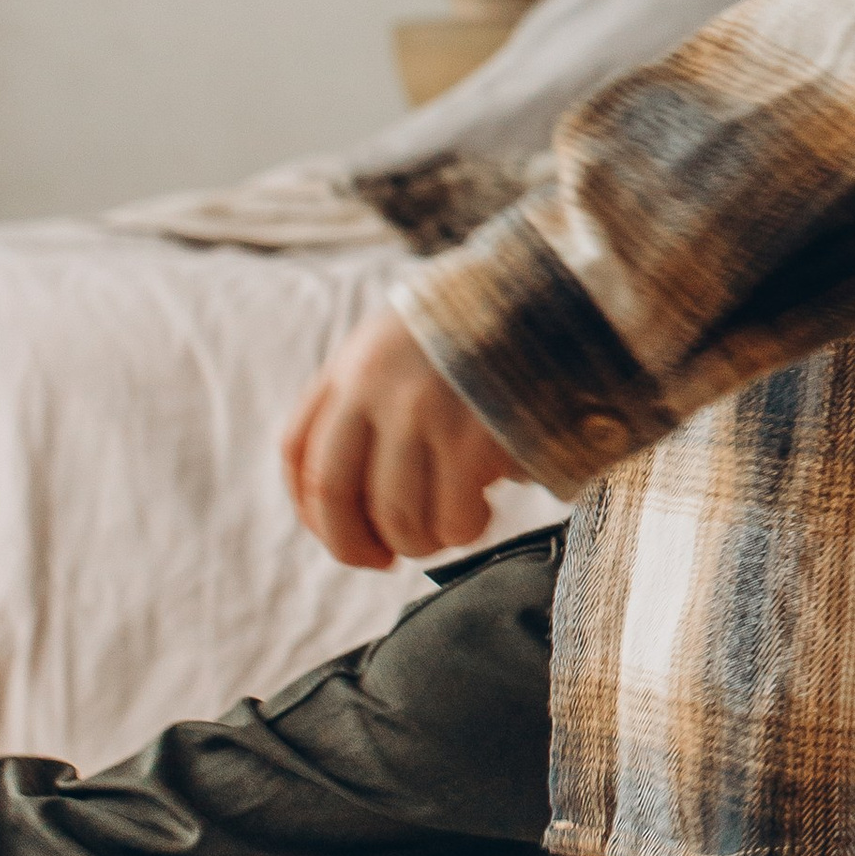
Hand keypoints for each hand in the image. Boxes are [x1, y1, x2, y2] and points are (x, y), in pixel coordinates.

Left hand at [282, 307, 520, 570]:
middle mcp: (375, 386)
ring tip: (446, 528)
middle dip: (353, 546)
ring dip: (418, 543)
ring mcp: (423, 412)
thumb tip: (352, 499)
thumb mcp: (405, 344)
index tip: (341, 532)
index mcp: (352, 364)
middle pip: (335, 495)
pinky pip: (453, 519)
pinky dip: (463, 530)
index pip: (299, 453)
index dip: (312, 510)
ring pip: (397, 518)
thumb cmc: (480, 334)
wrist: (555, 297)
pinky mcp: (474, 437)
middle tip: (382, 559)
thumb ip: (368, 399)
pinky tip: (483, 508)